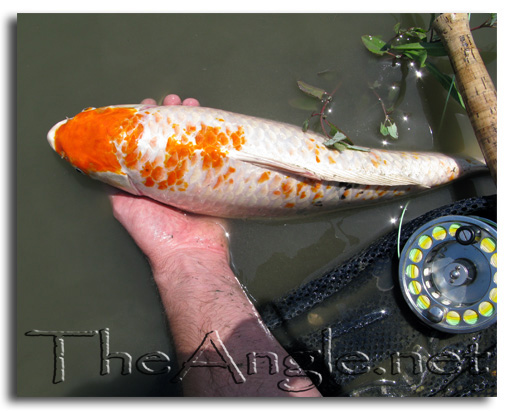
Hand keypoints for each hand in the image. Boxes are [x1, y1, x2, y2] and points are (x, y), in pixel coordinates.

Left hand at [109, 95, 229, 271]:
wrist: (187, 252)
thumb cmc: (153, 231)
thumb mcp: (123, 205)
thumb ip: (115, 182)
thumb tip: (99, 159)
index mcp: (151, 179)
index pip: (148, 143)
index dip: (149, 123)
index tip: (149, 106)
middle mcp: (172, 176)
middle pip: (173, 139)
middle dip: (174, 117)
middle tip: (175, 101)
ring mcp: (195, 178)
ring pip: (194, 144)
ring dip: (194, 122)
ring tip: (193, 104)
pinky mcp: (214, 183)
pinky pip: (216, 158)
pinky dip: (216, 141)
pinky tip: (216, 125)